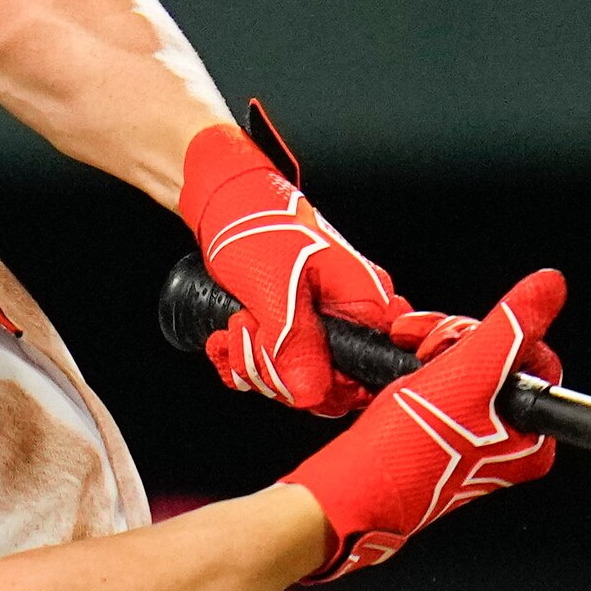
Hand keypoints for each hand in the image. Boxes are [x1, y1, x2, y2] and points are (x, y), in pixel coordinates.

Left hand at [180, 121, 454, 419]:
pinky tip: (227, 335)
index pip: (369, 375)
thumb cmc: (255, 223)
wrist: (221, 198)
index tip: (294, 372)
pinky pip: (271, 367)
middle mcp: (349, 316)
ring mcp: (318, 323)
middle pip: (327, 386)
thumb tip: (311, 392)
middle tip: (251, 336)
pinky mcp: (290, 327)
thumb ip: (295, 343)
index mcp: (365, 302)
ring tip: (236, 325)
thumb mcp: (274, 287)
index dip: (330, 387)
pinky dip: (242, 359)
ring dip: (252, 363)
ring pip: (293, 379)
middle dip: (278, 373)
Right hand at [283, 271, 561, 580]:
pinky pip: (445, 387)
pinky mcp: (444, 438)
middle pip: (501, 359)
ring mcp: (475, 442)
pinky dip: (422, 372)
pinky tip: (404, 376)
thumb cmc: (406, 446)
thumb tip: (552, 285)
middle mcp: (509, 445)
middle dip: (457, 343)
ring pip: (470, 367)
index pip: (534, 358)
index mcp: (532, 441)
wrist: (352, 486)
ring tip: (408, 360)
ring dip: (435, 352)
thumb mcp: (469, 373)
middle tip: (426, 353)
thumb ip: (513, 326)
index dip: (494, 336)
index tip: (458, 342)